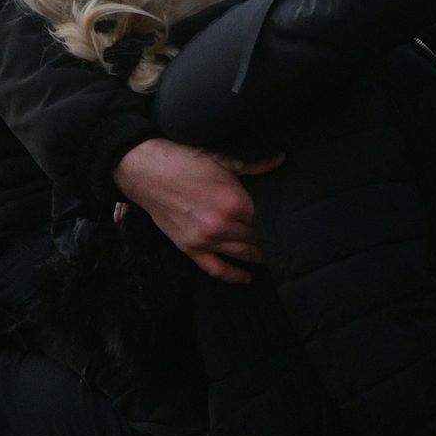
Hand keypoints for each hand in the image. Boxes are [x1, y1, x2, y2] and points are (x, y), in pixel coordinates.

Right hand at [114, 137, 276, 283]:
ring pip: (242, 255)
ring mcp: (205, 241)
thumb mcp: (221, 158)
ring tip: (273, 254)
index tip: (289, 222)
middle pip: (257, 240)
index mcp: (234, 203)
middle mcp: (222, 226)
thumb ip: (254, 164)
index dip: (279, 222)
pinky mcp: (190, 249)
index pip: (267, 220)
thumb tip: (280, 160)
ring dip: (259, 256)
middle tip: (285, 238)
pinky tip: (247, 277)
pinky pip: (216, 269)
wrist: (146, 172)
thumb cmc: (184, 161)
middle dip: (271, 239)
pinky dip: (233, 276)